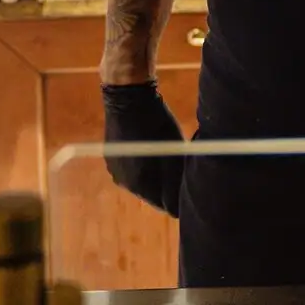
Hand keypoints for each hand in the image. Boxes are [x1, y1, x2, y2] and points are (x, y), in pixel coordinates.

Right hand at [102, 81, 184, 215]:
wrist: (128, 99)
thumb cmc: (157, 123)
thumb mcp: (174, 150)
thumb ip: (177, 177)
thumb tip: (183, 200)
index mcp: (141, 184)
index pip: (166, 205)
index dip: (180, 200)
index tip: (192, 192)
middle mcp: (125, 182)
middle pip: (153, 195)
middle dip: (168, 189)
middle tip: (183, 176)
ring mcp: (116, 171)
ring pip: (142, 183)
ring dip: (155, 178)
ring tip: (169, 161)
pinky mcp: (112, 160)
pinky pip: (132, 171)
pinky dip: (144, 167)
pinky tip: (153, 152)